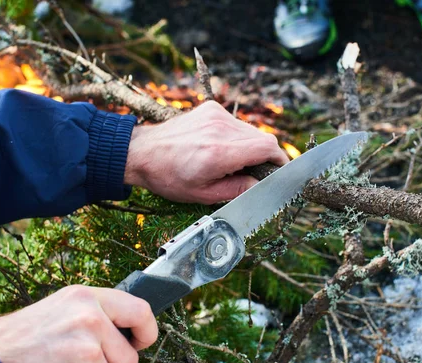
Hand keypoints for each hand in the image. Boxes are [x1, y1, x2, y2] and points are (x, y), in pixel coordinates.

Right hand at [0, 286, 157, 362]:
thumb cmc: (15, 340)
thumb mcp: (56, 309)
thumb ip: (91, 314)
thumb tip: (124, 328)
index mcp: (85, 298)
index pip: (140, 311)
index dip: (145, 331)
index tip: (141, 341)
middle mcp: (90, 321)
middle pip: (128, 357)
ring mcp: (86, 354)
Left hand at [124, 101, 289, 203]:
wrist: (142, 152)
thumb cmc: (169, 177)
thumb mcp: (203, 194)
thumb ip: (236, 189)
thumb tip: (259, 185)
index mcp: (219, 153)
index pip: (267, 147)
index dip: (279, 160)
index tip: (280, 172)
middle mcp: (220, 129)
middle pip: (263, 138)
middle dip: (263, 156)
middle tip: (250, 173)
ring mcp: (215, 115)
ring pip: (250, 130)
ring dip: (249, 146)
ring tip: (230, 161)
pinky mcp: (210, 109)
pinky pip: (236, 123)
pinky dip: (235, 136)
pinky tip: (219, 147)